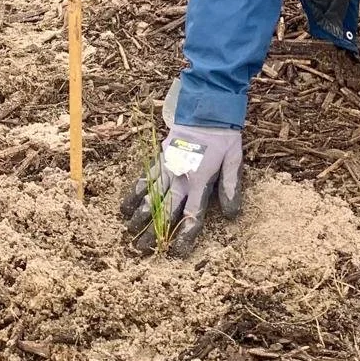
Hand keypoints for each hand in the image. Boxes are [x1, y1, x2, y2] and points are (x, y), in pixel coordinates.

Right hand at [121, 124, 242, 255]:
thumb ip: (230, 186)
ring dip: (140, 215)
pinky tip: (125, 204)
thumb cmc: (223, 136)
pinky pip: (145, 177)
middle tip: (142, 250)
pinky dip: (134, 192)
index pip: (192, 213)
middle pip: (166, 210)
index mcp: (200, 180)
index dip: (186, 234)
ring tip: (129, 232)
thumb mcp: (234, 159)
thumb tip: (232, 215)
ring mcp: (167, 167)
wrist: (206, 108)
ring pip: (151, 196)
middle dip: (154, 231)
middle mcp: (180, 177)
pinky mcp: (160, 158)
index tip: (178, 252)